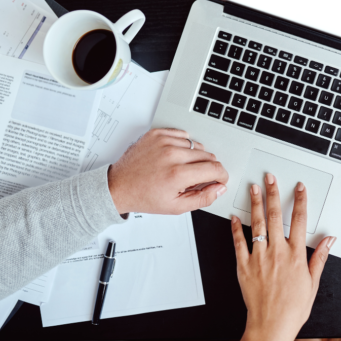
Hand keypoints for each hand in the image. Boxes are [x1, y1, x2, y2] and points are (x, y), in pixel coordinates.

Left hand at [108, 128, 228, 214]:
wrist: (119, 186)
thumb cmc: (144, 196)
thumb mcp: (176, 207)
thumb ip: (203, 198)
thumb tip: (219, 188)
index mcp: (178, 174)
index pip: (215, 168)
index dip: (222, 175)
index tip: (219, 179)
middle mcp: (172, 155)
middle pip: (208, 155)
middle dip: (208, 168)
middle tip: (195, 178)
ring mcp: (163, 142)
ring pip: (196, 145)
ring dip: (194, 157)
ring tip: (181, 167)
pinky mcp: (157, 134)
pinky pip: (182, 135)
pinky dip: (183, 145)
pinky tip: (174, 156)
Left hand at [231, 174, 336, 340]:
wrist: (271, 325)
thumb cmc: (292, 308)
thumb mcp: (313, 283)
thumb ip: (320, 258)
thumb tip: (329, 240)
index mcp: (295, 255)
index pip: (300, 221)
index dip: (300, 201)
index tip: (299, 188)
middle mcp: (277, 252)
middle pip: (276, 216)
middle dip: (273, 194)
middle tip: (270, 178)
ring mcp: (259, 258)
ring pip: (257, 224)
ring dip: (256, 203)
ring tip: (253, 188)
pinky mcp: (244, 266)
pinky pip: (238, 242)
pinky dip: (236, 228)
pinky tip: (235, 216)